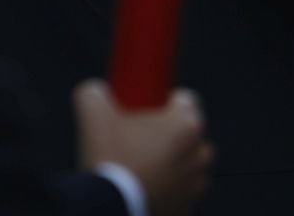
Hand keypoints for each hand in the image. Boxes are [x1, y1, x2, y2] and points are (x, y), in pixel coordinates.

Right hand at [74, 81, 211, 215]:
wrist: (109, 210)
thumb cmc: (108, 159)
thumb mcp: (93, 114)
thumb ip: (95, 93)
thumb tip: (95, 90)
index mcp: (187, 124)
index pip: (185, 100)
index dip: (165, 102)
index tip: (146, 110)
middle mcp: (200, 153)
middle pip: (188, 133)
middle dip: (170, 134)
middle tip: (139, 140)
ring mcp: (197, 184)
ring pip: (187, 164)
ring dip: (171, 164)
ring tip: (140, 169)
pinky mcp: (188, 210)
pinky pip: (180, 193)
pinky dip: (168, 192)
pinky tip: (144, 191)